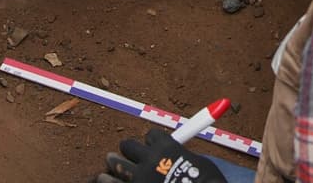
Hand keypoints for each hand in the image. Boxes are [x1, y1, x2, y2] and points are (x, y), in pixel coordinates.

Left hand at [97, 129, 227, 182]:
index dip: (152, 141)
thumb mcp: (198, 164)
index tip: (152, 146)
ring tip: (108, 166)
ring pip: (116, 165)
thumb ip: (180, 157)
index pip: (151, 135)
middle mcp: (149, 160)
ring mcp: (138, 178)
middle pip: (128, 146)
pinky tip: (106, 180)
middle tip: (124, 153)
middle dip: (128, 149)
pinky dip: (109, 181)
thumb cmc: (205, 181)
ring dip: (112, 164)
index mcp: (166, 148)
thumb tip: (175, 156)